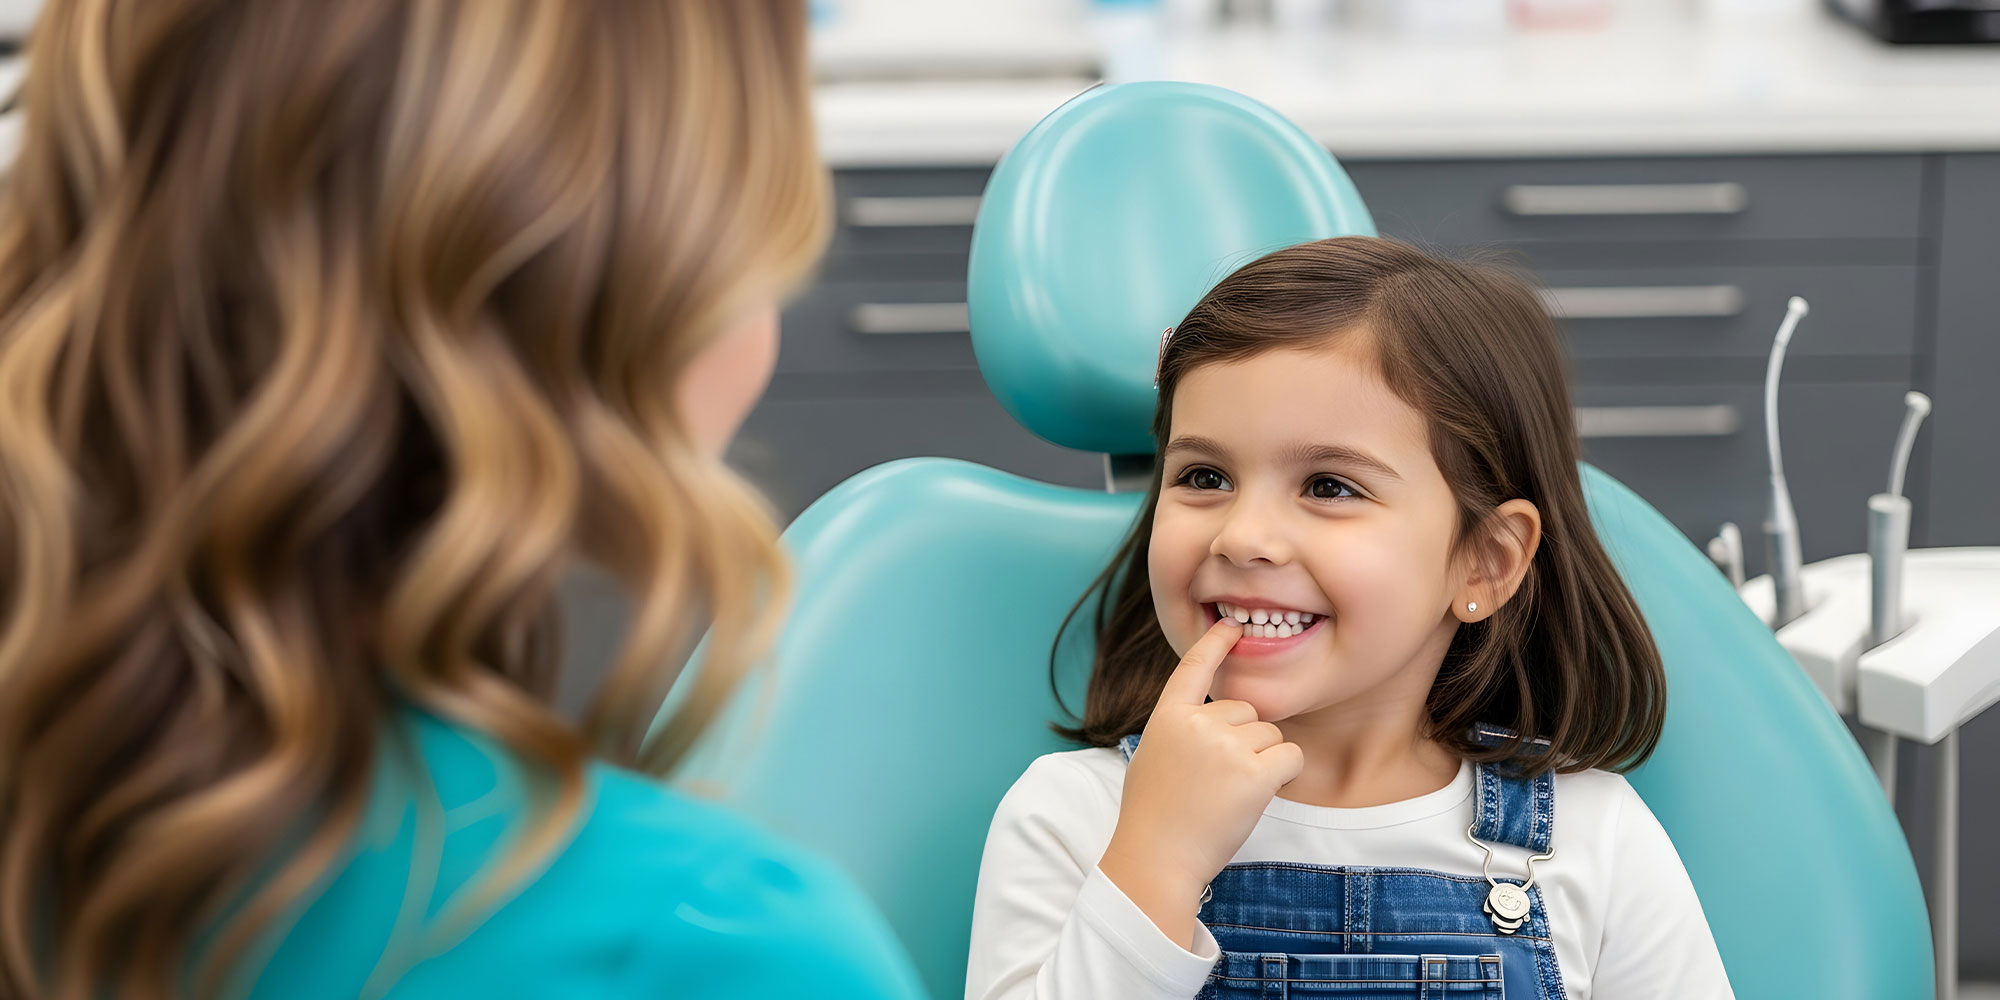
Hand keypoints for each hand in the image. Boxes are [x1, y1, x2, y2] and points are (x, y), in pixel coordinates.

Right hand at [1097, 618, 1304, 949]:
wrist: (1157, 858)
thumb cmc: (1154, 815)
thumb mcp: (1154, 755)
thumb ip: (1182, 728)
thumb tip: (1216, 715)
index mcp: (1168, 716)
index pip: (1194, 667)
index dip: (1215, 644)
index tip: (1231, 625)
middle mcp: (1198, 723)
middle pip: (1248, 712)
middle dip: (1245, 742)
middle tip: (1217, 782)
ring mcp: (1226, 746)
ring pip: (1271, 735)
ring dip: (1263, 761)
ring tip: (1229, 794)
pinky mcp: (1254, 774)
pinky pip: (1291, 756)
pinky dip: (1285, 774)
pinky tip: (1259, 795)